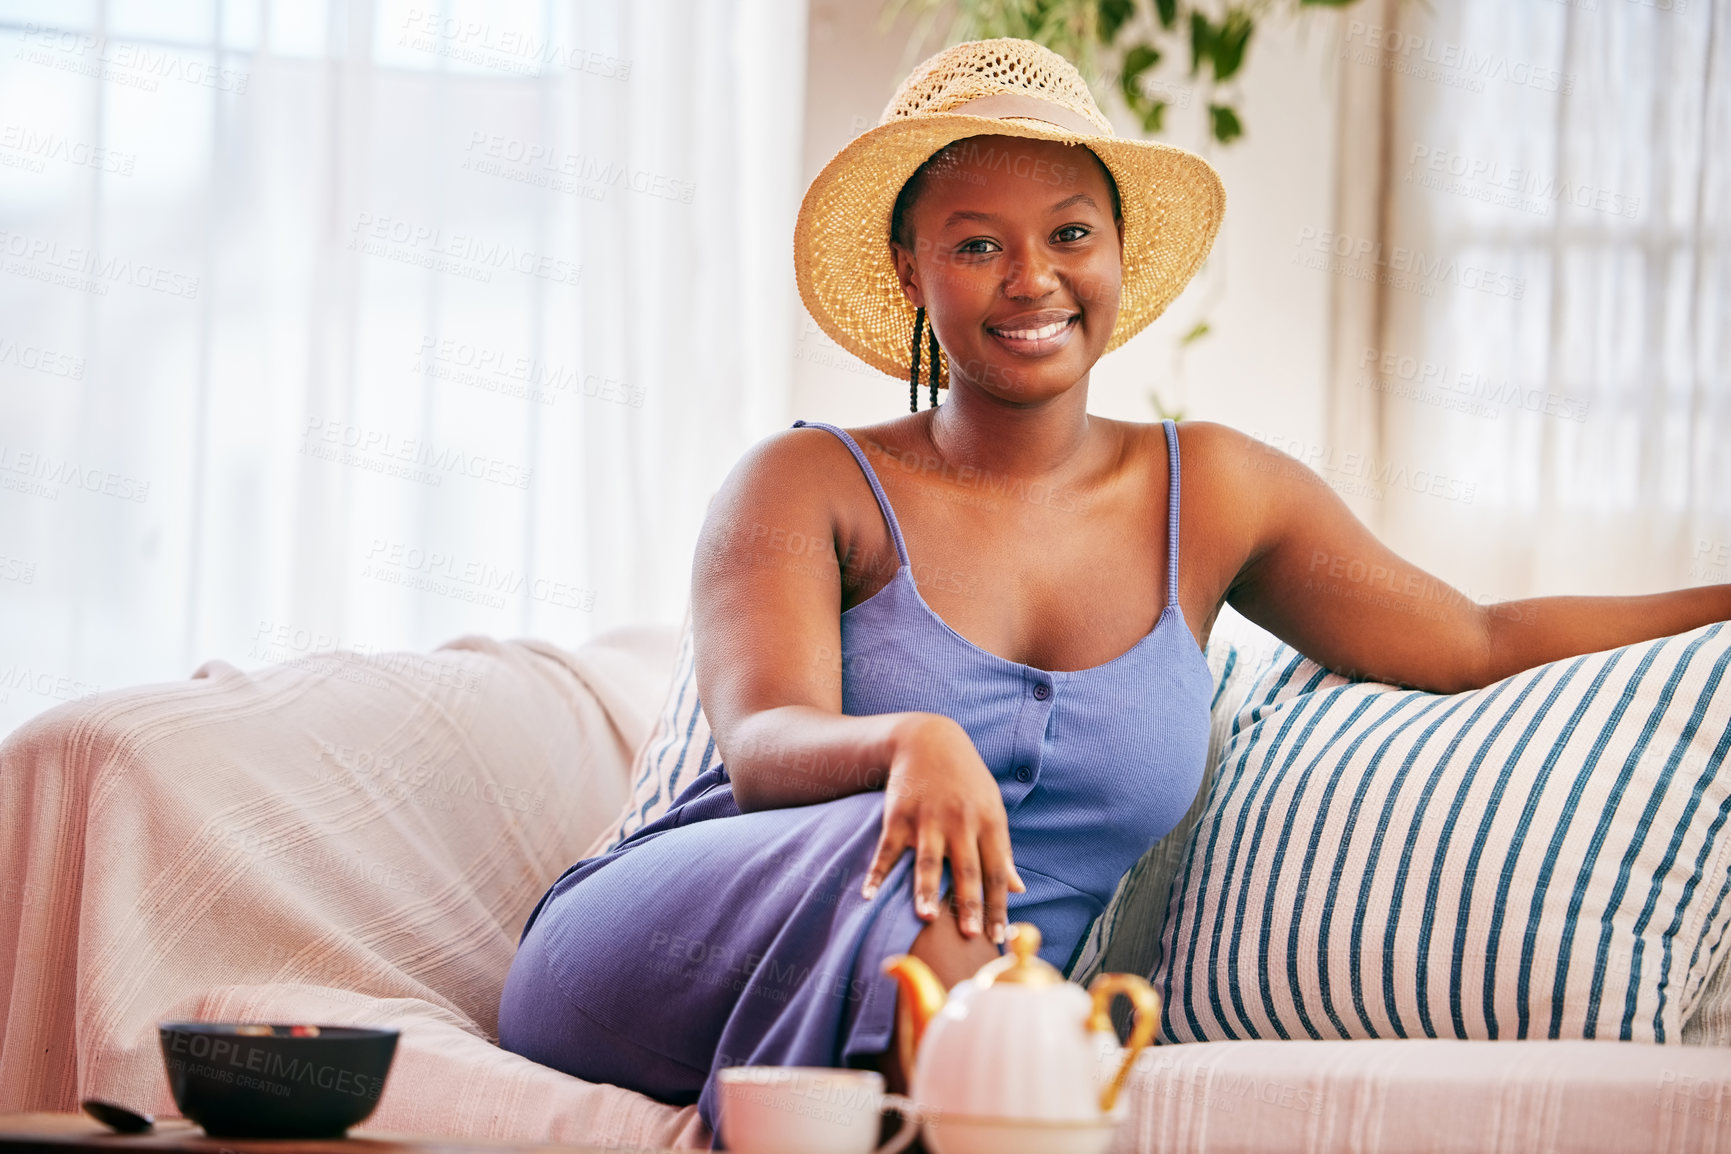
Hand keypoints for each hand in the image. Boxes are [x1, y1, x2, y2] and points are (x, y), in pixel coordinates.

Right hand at [859, 714, 1025, 941]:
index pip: (996, 872)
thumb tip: (1019, 889)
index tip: (998, 937)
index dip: (998, 905)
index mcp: (988, 823)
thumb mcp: (992, 809)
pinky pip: (887, 849)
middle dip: (969, 903)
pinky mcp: (898, 815)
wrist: (929, 740)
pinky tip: (870, 896)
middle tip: (970, 935)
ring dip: (927, 890)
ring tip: (927, 918)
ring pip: (928, 860)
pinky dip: (877, 873)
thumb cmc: (967, 782)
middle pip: (966, 868)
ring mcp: (927, 818)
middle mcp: (960, 822)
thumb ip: (1002, 850)